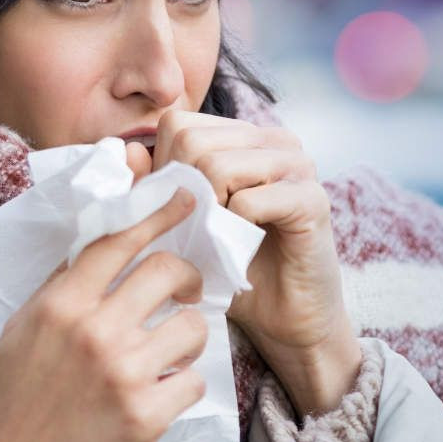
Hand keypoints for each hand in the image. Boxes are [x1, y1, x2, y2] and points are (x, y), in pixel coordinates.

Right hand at [0, 187, 207, 441]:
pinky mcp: (146, 417)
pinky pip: (193, 381)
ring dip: (188, 338)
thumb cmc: (11, 405)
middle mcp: (93, 330)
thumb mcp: (21, 331)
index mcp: (60, 304)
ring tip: (168, 356)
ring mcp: (123, 373)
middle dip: (187, 278)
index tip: (187, 198)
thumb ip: (61, 287)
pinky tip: (160, 397)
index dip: (158, 213)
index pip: (119, 240)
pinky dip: (182, 388)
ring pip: (192, 327)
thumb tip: (99, 245)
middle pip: (167, 272)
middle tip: (185, 293)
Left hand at [152, 110, 360, 417]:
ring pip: (216, 166)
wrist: (284, 317)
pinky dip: (232, 231)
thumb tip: (130, 151)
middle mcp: (274, 139)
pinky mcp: (312, 199)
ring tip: (219, 237)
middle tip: (200, 229)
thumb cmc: (230, 266)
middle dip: (182, 193)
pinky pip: (248, 201)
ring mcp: (298, 165)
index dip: (165, 169)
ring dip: (206, 214)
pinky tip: (243, 246)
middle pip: (193, 142)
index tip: (179, 209)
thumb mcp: (181, 222)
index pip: (179, 124)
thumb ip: (154, 186)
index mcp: (243, 136)